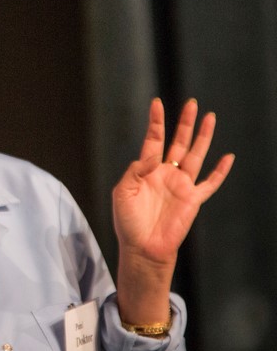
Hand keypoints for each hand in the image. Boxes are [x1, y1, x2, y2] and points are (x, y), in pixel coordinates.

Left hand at [112, 98, 233, 323]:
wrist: (143, 247)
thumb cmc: (128, 221)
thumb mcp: (123, 192)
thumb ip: (136, 170)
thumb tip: (150, 155)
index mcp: (146, 170)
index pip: (153, 139)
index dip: (156, 122)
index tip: (157, 103)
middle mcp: (166, 173)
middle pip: (179, 142)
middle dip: (185, 123)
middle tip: (192, 103)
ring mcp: (181, 185)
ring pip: (196, 155)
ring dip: (203, 137)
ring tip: (210, 118)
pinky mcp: (193, 199)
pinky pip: (210, 183)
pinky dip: (220, 171)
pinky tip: (228, 157)